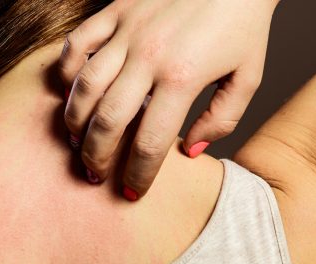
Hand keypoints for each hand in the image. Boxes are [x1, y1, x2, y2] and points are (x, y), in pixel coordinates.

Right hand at [59, 0, 278, 200]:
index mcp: (183, 77)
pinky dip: (66, 71)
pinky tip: (71, 91)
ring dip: (75, 121)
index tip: (131, 193)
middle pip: (107, 122)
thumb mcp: (248, 76)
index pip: (150, 143)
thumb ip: (222, 120)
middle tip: (94, 174)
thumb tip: (190, 152)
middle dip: (96, 157)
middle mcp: (149, 56)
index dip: (137, 176)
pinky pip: (77, 43)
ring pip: (84, 86)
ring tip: (77, 141)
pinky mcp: (116, 10)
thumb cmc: (244, 23)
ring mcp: (127, 31)